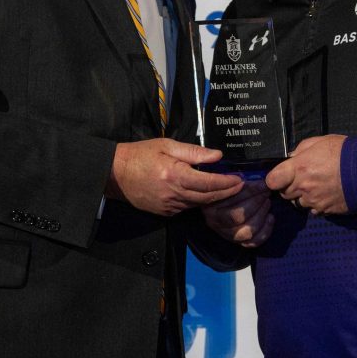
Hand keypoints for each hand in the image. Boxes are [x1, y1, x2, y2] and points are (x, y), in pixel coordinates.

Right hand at [107, 139, 242, 216]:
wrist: (115, 174)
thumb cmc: (140, 155)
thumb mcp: (167, 145)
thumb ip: (193, 152)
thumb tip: (217, 156)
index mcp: (175, 175)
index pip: (209, 183)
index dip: (227, 183)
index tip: (240, 180)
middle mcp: (174, 194)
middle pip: (208, 198)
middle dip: (227, 193)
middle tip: (241, 186)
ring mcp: (169, 206)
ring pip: (199, 205)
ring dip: (214, 199)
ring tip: (228, 190)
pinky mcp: (165, 212)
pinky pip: (187, 208)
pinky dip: (198, 202)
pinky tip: (205, 194)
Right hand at [203, 180, 273, 247]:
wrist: (223, 200)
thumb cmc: (228, 183)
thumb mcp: (224, 175)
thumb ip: (231, 174)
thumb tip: (245, 172)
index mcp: (210, 203)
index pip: (229, 199)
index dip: (249, 190)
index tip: (263, 183)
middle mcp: (214, 220)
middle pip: (237, 217)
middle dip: (257, 202)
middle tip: (267, 191)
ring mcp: (225, 232)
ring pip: (245, 232)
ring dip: (261, 215)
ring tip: (268, 202)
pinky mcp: (236, 241)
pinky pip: (252, 242)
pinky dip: (265, 231)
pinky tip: (270, 217)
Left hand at [265, 135, 348, 215]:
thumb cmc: (345, 152)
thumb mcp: (321, 141)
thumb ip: (302, 149)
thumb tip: (292, 157)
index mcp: (299, 168)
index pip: (272, 181)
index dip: (274, 178)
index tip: (280, 175)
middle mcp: (304, 187)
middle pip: (284, 194)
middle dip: (288, 186)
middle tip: (300, 178)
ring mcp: (314, 201)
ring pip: (298, 203)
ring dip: (302, 196)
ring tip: (315, 186)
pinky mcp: (325, 210)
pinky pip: (313, 210)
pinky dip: (315, 204)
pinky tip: (325, 194)